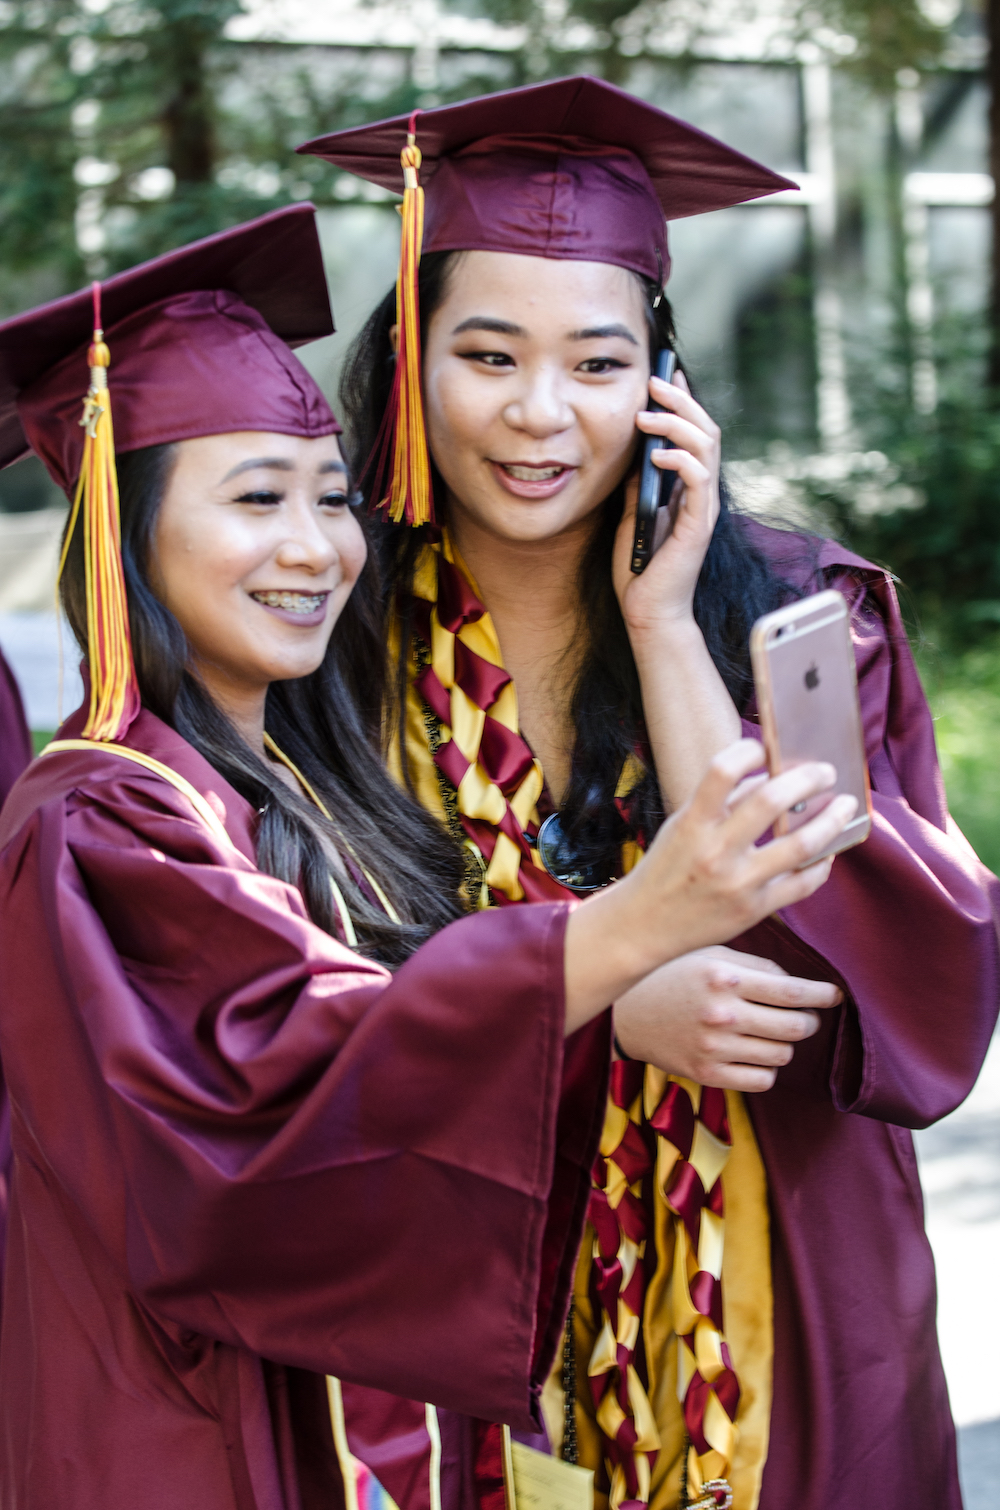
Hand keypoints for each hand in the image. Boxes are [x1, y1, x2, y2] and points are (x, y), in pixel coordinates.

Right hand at [563, 738, 855, 1032]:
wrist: (645, 926)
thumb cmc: (665, 869)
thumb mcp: (681, 827)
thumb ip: (722, 802)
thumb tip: (770, 775)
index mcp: (691, 824)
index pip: (723, 770)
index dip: (751, 751)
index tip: (769, 749)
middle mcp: (715, 852)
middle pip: (772, 801)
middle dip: (808, 779)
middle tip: (825, 771)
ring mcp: (737, 884)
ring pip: (801, 845)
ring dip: (832, 820)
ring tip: (844, 806)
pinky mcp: (753, 910)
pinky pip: (802, 884)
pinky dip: (822, 865)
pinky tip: (828, 852)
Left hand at [612, 368, 721, 643]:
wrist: (648, 612)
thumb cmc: (639, 567)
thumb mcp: (631, 511)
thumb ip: (638, 482)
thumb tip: (631, 448)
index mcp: (688, 487)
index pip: (694, 433)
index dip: (683, 401)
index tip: (666, 374)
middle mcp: (702, 493)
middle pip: (706, 431)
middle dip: (681, 400)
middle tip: (656, 380)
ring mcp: (703, 508)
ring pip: (706, 447)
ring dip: (678, 423)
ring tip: (648, 414)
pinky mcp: (698, 526)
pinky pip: (699, 481)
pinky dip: (680, 460)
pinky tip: (655, 454)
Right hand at [613, 946, 841, 1091]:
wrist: (626, 1011)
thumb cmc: (672, 974)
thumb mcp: (711, 955)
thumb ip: (756, 966)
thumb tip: (796, 985)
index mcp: (726, 978)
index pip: (793, 992)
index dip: (822, 995)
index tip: (834, 995)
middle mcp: (722, 1014)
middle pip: (795, 1027)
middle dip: (808, 1021)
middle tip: (803, 1016)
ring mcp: (714, 1048)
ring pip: (782, 1055)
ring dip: (786, 1044)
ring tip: (771, 1034)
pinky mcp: (707, 1074)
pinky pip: (762, 1080)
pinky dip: (767, 1069)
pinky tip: (754, 1054)